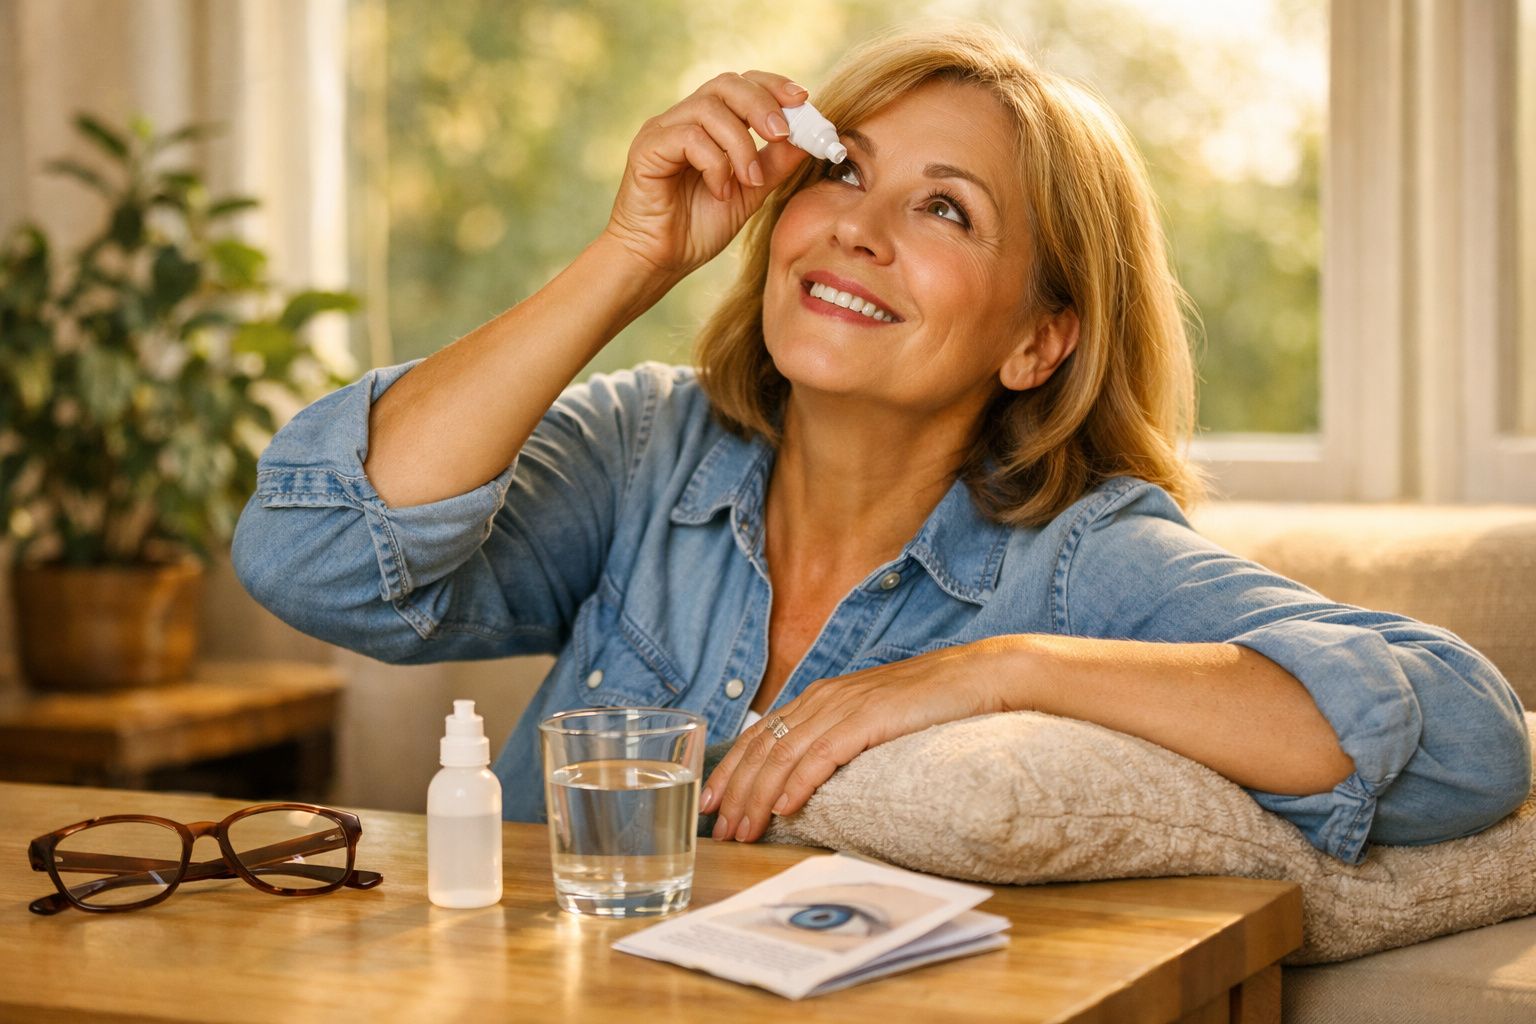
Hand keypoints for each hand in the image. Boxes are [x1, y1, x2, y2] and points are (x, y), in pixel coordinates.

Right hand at [601, 71, 812, 280]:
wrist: (659, 261)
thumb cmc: (697, 228)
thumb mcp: (749, 192)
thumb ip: (775, 163)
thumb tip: (809, 137)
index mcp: (708, 124)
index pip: (742, 84)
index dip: (773, 86)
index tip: (802, 100)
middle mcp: (684, 119)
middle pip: (727, 85)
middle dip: (762, 105)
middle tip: (782, 135)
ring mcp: (663, 131)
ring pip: (710, 110)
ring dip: (740, 145)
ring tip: (748, 182)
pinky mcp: (647, 148)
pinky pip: (689, 137)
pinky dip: (715, 164)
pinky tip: (719, 191)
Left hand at [700, 640, 1010, 842]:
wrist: (976, 676)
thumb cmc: (928, 701)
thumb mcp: (871, 717)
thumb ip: (839, 736)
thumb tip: (811, 774)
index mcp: (821, 696)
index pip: (760, 735)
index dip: (731, 769)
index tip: (712, 802)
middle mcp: (824, 698)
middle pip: (763, 747)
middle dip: (735, 790)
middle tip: (718, 828)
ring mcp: (845, 706)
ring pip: (784, 755)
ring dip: (757, 796)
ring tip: (742, 829)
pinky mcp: (868, 718)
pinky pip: (822, 754)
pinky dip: (798, 782)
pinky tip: (784, 807)